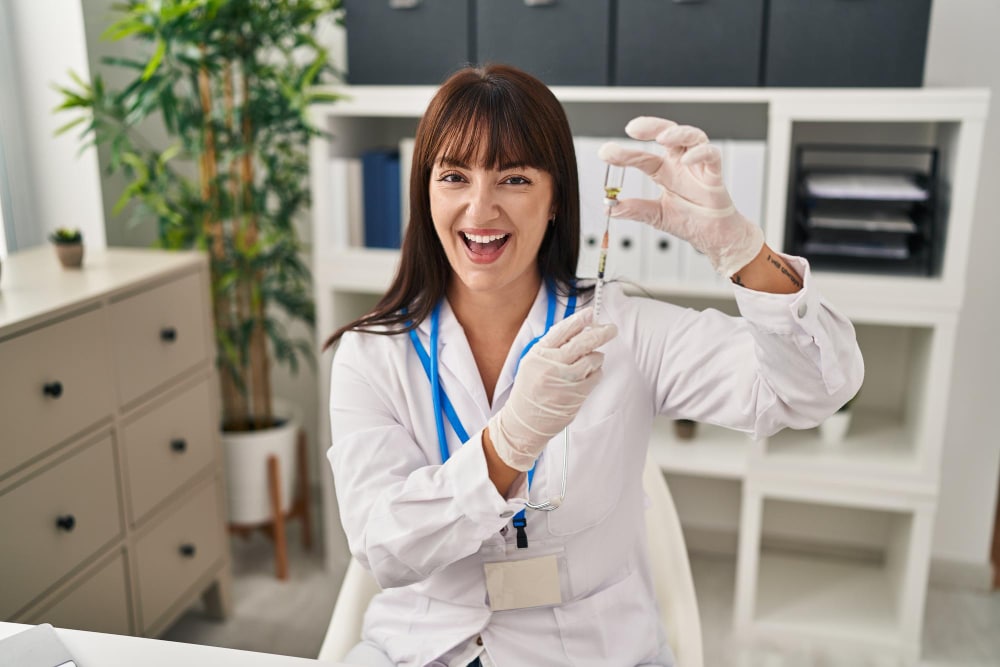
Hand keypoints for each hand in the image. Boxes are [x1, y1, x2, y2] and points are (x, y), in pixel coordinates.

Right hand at [488, 308, 616, 471]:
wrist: (525, 422)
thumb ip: (551, 347)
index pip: (562, 330)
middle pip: (582, 342)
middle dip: (600, 333)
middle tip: (610, 329)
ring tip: (589, 361)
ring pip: (593, 359)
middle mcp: (552, 365)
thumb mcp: (531, 363)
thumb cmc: (529, 391)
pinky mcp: (577, 394)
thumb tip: (576, 330)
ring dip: (596, 357)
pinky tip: (589, 375)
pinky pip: (596, 376)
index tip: (591, 313)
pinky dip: (596, 372)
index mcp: (539, 354)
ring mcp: (566, 380)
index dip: (579, 320)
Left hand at [599, 116, 763, 277]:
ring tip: (661, 137)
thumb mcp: (656, 216)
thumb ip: (635, 210)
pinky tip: (686, 159)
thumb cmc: (689, 221)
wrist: (712, 236)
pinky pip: (711, 155)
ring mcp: (698, 166)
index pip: (642, 157)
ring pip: (691, 136)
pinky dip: (700, 153)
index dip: (624, 154)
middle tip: (631, 129)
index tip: (605, 153)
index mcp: (664, 171)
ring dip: (677, 133)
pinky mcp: (714, 174)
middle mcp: (680, 163)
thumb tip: (610, 208)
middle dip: (650, 126)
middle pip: (667, 133)